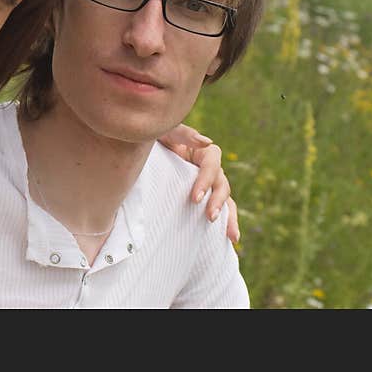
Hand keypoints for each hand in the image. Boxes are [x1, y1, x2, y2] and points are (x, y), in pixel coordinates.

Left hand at [158, 123, 240, 243]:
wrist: (139, 151)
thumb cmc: (152, 137)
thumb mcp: (164, 131)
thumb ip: (182, 134)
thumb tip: (207, 142)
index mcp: (201, 151)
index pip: (212, 163)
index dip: (206, 180)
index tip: (195, 198)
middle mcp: (208, 168)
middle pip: (221, 183)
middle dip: (217, 201)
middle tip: (209, 216)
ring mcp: (207, 184)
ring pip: (225, 199)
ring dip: (229, 216)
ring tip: (231, 235)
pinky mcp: (202, 197)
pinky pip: (219, 209)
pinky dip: (227, 223)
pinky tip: (232, 240)